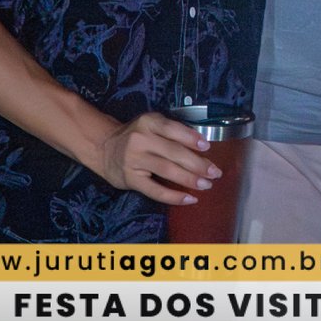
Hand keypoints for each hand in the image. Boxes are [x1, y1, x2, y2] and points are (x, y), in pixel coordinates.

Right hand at [93, 112, 221, 204]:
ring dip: (190, 179)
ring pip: (167, 171)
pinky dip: (174, 196)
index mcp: (148, 122)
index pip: (172, 129)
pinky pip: (155, 190)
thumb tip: (203, 148)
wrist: (105, 148)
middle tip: (214, 172)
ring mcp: (134, 160)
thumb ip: (172, 133)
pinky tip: (189, 199)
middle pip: (173, 152)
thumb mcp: (151, 126)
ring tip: (206, 185)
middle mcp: (140, 139)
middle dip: (197, 164)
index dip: (190, 138)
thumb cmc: (137, 136)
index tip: (207, 147)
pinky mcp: (130, 179)